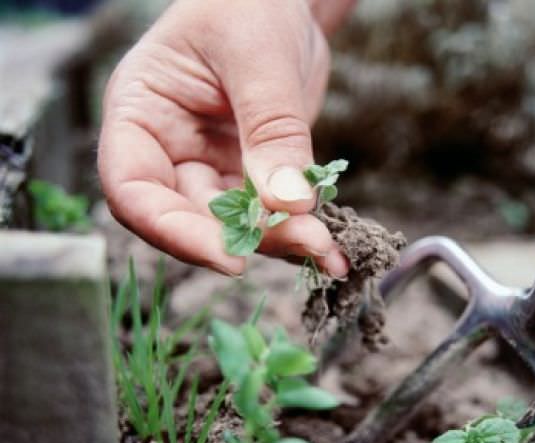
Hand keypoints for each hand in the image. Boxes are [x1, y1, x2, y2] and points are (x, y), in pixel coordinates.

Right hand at [98, 0, 353, 276]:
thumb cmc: (249, 2)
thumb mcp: (258, 57)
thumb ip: (270, 129)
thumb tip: (288, 203)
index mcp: (140, 114)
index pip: (133, 191)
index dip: (174, 232)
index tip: (231, 256)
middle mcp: (168, 148)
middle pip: (192, 217)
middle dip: (249, 238)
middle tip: (311, 243)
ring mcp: (209, 164)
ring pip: (234, 223)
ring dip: (281, 240)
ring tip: (331, 251)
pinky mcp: (250, 172)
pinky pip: (268, 211)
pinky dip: (298, 229)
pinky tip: (332, 248)